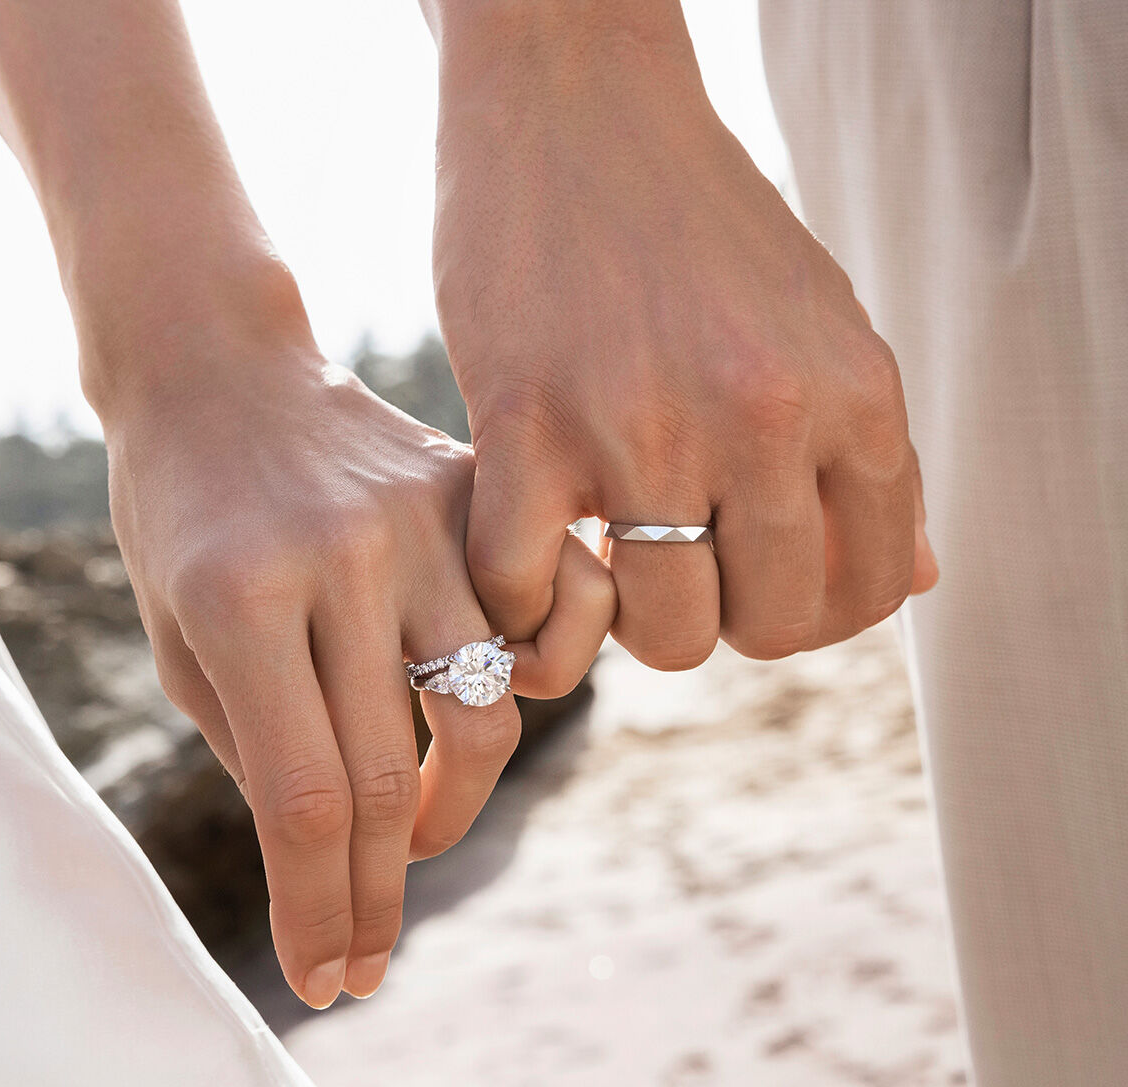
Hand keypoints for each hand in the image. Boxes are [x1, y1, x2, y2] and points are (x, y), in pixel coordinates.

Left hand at [99, 286, 613, 1006]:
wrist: (220, 369)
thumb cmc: (180, 513)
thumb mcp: (177, 639)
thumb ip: (259, 746)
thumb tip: (333, 860)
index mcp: (238, 598)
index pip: (303, 800)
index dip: (322, 910)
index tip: (331, 976)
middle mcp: (341, 560)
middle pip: (395, 774)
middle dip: (381, 891)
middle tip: (370, 939)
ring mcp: (422, 520)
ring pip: (490, 710)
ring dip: (459, 804)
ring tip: (422, 828)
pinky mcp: (472, 491)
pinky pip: (553, 606)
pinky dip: (548, 674)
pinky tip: (498, 704)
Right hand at [428, 6, 937, 668]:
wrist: (573, 99)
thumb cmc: (697, 219)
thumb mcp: (821, 319)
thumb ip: (870, 456)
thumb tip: (917, 581)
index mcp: (852, 391)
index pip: (871, 588)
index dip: (811, 613)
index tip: (754, 584)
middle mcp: (761, 414)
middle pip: (768, 627)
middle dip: (723, 618)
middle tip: (674, 565)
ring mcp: (640, 424)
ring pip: (663, 634)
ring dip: (630, 623)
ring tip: (603, 556)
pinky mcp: (523, 421)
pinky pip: (526, 589)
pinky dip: (523, 603)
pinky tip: (529, 553)